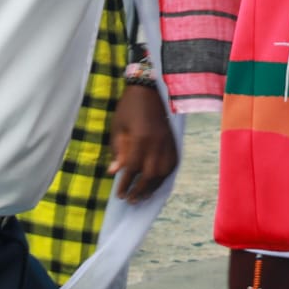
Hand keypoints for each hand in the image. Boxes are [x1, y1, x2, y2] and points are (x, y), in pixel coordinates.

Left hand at [108, 83, 177, 202]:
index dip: (126, 184)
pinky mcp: (173, 140)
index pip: (133, 168)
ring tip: (144, 195)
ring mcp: (167, 142)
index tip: (119, 194)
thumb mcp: (118, 127)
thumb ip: (118, 150)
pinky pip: (173, 163)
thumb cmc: (129, 107)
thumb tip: (115, 172)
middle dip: (140, 190)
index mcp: (140, 139)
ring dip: (154, 186)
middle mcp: (156, 143)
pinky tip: (157, 180)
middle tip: (130, 200)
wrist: (150, 88)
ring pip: (164, 171)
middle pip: (150, 174)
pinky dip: (165, 175)